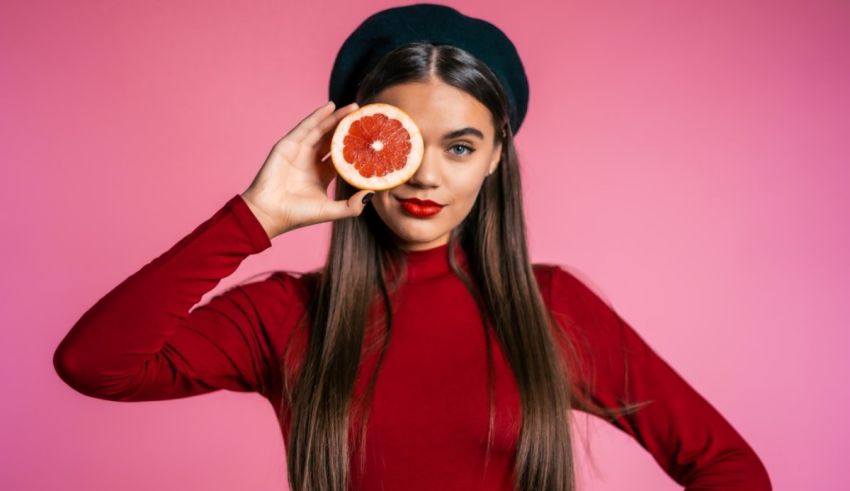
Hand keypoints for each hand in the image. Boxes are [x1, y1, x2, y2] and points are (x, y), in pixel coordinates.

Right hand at [240, 101, 374, 238]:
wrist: (269, 213)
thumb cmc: (297, 214)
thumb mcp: (331, 211)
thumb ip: (352, 206)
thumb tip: (372, 193)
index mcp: (322, 175)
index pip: (342, 156)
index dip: (355, 146)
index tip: (371, 138)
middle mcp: (311, 161)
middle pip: (333, 140)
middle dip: (347, 127)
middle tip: (364, 116)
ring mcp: (299, 152)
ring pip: (321, 130)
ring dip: (336, 118)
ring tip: (353, 107)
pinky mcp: (287, 145)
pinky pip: (306, 127)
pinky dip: (318, 116)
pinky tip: (331, 107)